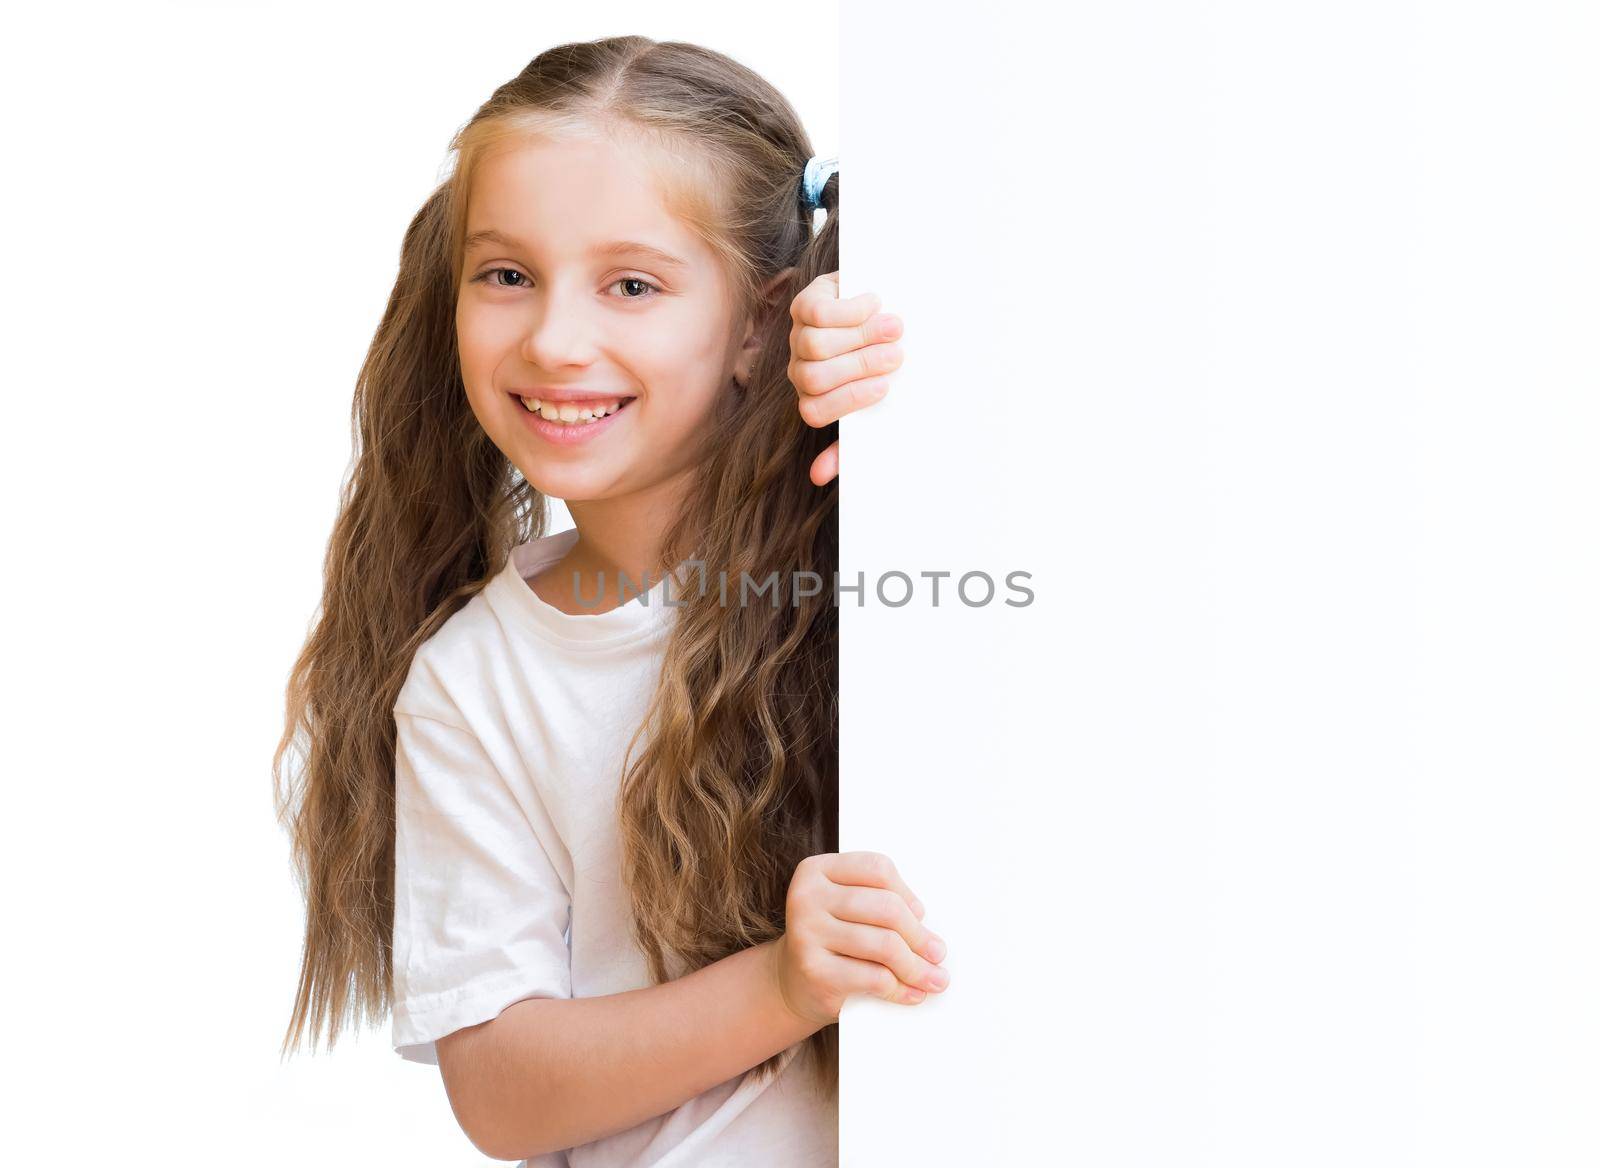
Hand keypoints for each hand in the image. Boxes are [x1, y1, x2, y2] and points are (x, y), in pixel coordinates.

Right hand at [765, 851, 949, 1027]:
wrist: (791, 983)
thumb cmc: (830, 940)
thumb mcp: (847, 909)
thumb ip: (879, 903)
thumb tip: (927, 929)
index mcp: (817, 870)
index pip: (877, 869)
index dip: (906, 893)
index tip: (921, 915)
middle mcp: (807, 896)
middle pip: (885, 907)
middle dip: (919, 935)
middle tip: (937, 953)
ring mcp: (807, 933)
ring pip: (884, 944)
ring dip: (916, 966)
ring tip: (933, 978)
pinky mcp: (814, 970)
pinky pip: (874, 977)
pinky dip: (900, 988)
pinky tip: (911, 993)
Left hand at [787, 271, 904, 486]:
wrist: (879, 311)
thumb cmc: (879, 364)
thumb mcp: (873, 400)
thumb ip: (849, 440)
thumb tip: (818, 477)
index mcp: (814, 399)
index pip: (813, 411)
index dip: (847, 400)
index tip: (884, 389)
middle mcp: (800, 371)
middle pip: (815, 377)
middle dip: (859, 366)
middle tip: (897, 356)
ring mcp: (798, 337)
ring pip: (815, 344)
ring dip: (860, 335)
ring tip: (895, 328)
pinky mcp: (804, 305)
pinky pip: (816, 312)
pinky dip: (848, 309)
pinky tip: (874, 304)